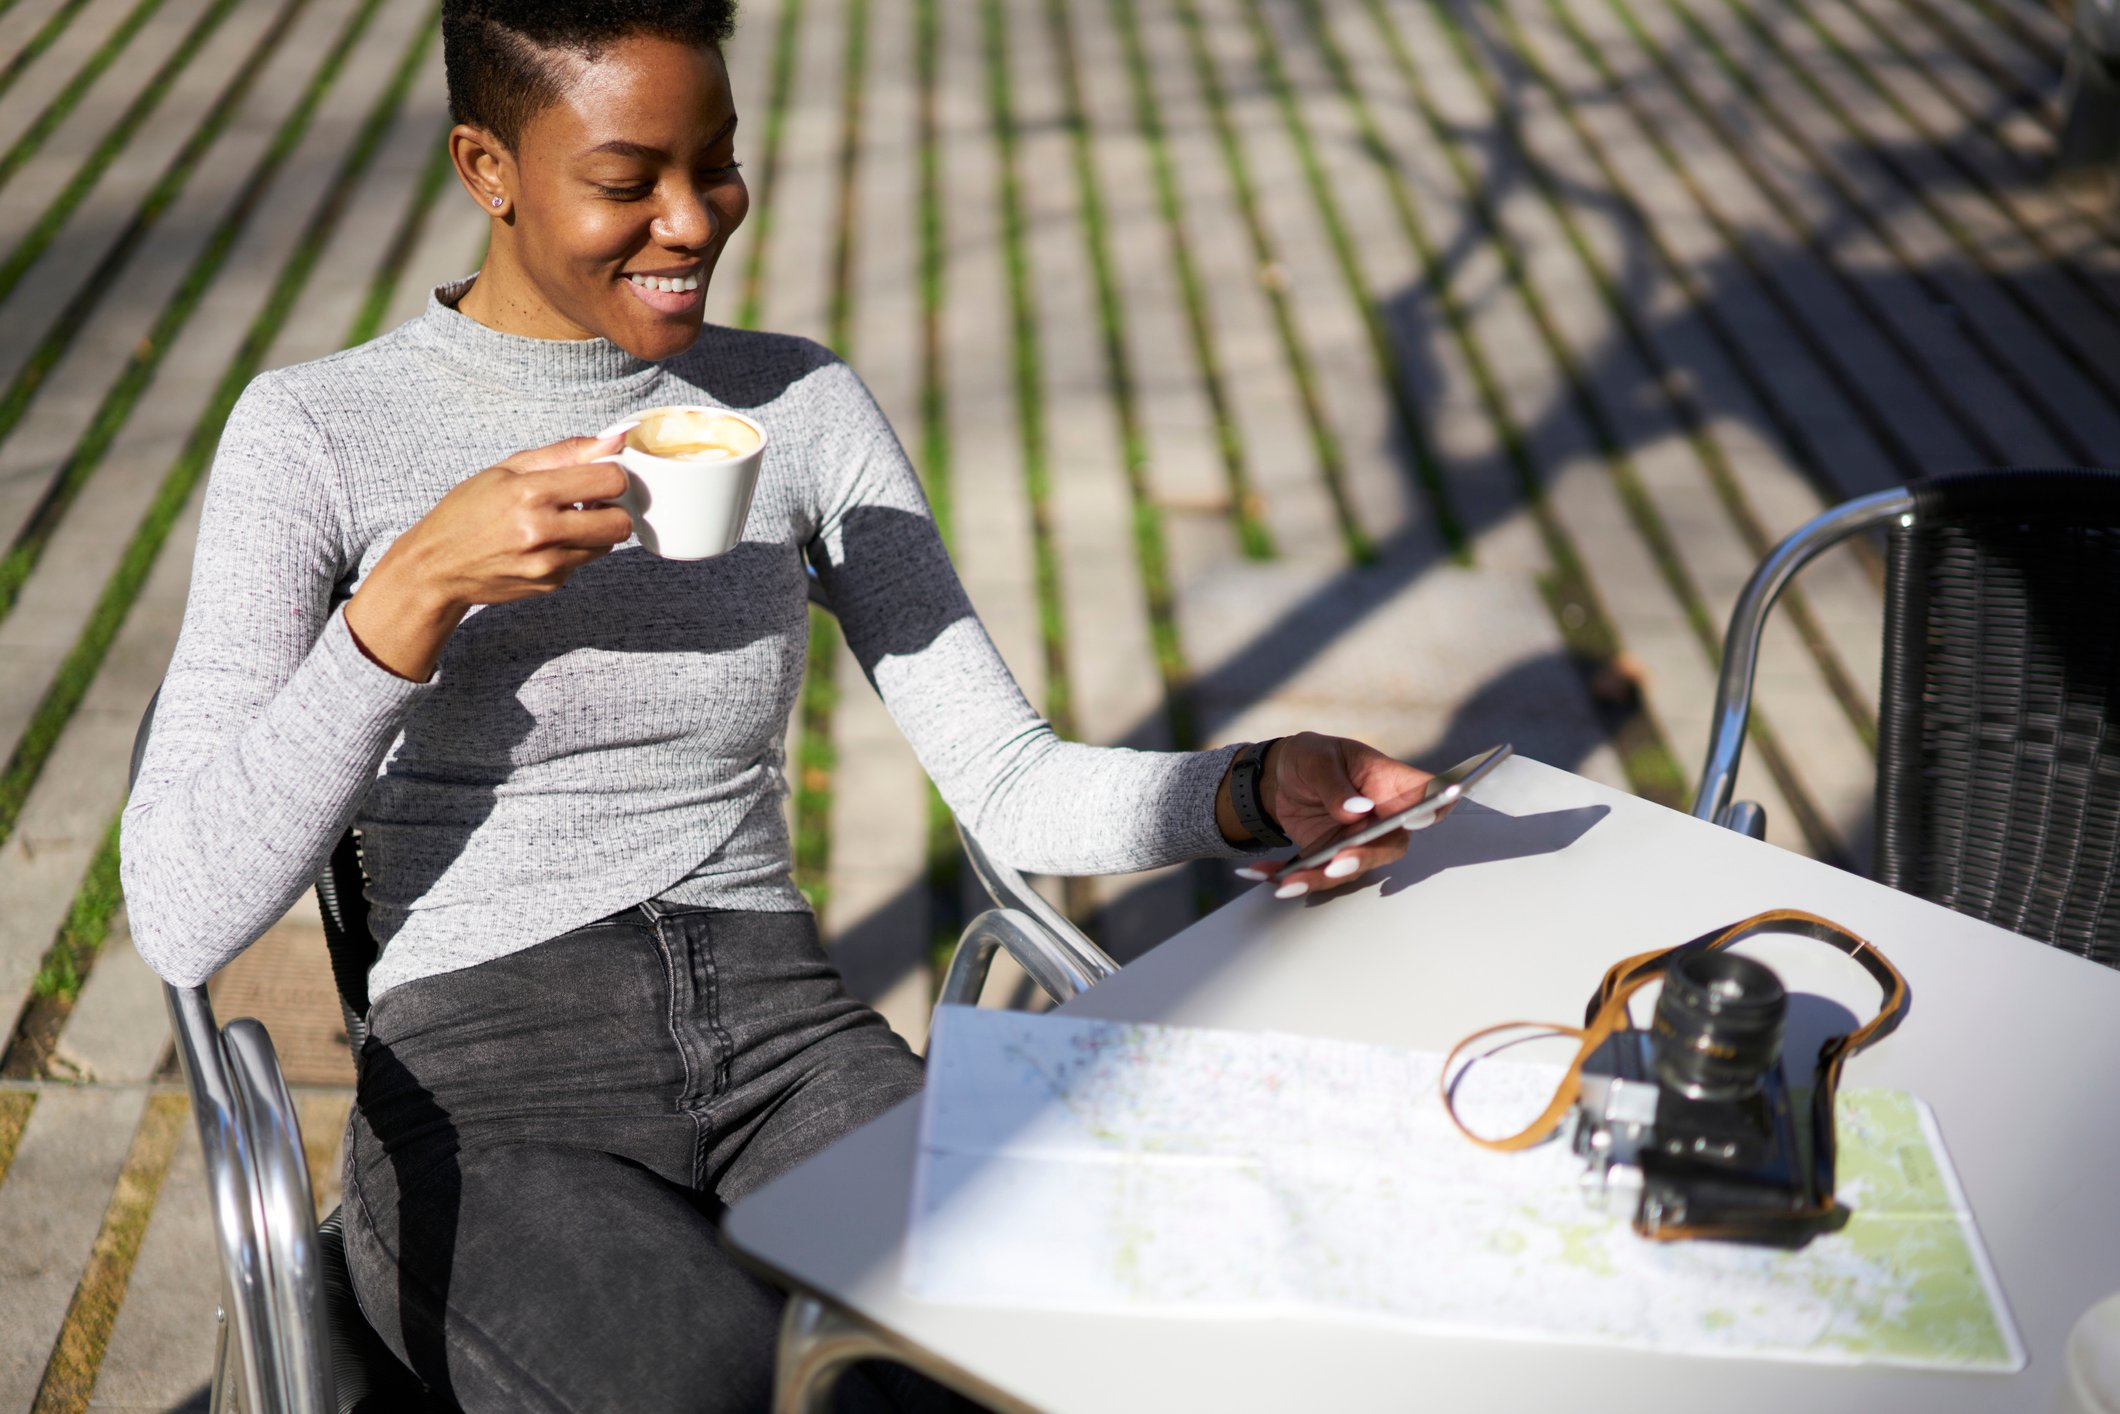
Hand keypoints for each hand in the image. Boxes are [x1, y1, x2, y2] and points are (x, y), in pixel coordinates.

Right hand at [345, 433, 634, 680]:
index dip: (611, 476)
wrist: (437, 566)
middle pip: (620, 523)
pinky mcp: (550, 584)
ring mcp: (548, 563)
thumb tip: (616, 438)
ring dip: (595, 531)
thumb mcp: (508, 469)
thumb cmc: (468, 510)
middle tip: (589, 502)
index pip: (611, 482)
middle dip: (613, 509)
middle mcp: (542, 532)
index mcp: (531, 493)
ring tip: (562, 521)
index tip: (597, 476)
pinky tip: (544, 544)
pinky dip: (573, 550)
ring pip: (607, 545)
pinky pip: (583, 562)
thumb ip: (566, 453)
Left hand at [1223, 732, 1433, 897]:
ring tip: (1289, 881)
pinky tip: (1265, 875)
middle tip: (1337, 863)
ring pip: (1353, 867)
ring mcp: (1359, 840)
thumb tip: (1357, 810)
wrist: (1281, 776)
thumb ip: (1335, 784)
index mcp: (1390, 783)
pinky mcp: (1333, 856)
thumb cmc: (1310, 758)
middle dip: (1365, 857)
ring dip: (1321, 878)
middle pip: (1391, 844)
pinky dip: (1291, 877)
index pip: (1427, 795)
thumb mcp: (1317, 758)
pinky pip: (1319, 874)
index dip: (1433, 808)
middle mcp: (1382, 817)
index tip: (1416, 819)